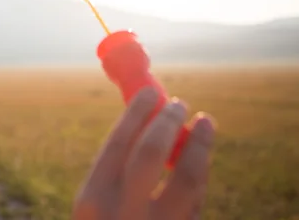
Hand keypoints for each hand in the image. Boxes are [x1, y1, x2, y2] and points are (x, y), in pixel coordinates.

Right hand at [73, 87, 215, 219]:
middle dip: (167, 121)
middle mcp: (122, 213)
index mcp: (94, 198)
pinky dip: (200, 174)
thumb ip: (117, 173)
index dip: (136, 112)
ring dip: (199, 143)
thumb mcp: (100, 206)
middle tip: (178, 103)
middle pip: (150, 152)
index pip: (118, 143)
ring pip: (187, 178)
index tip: (149, 91)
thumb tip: (147, 120)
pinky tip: (201, 157)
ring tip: (205, 121)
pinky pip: (197, 201)